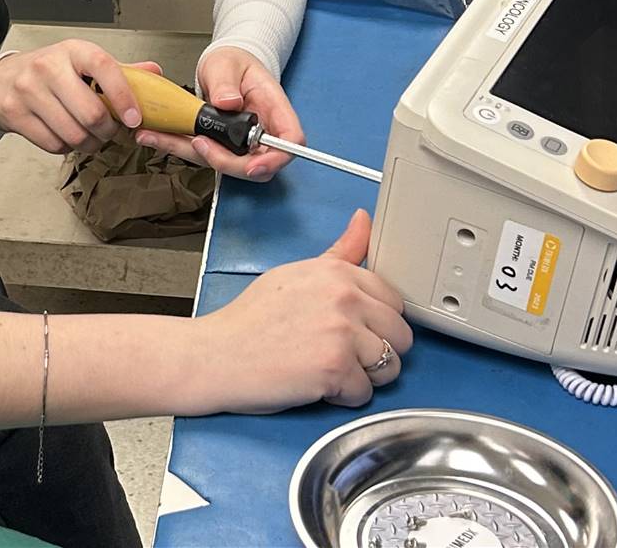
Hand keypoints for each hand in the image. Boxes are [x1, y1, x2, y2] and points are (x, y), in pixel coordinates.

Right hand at [0, 41, 152, 154]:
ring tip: (90, 137)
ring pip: (73, 134)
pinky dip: (66, 147)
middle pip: (91, 113)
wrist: (1, 81)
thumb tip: (154, 72)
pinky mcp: (15, 114)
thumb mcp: (82, 62)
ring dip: (89, 143)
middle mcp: (48, 67)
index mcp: (72, 51)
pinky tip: (66, 135)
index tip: (134, 118)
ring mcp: (28, 91)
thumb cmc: (48, 72)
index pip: (103, 66)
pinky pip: (53, 144)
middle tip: (110, 131)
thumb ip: (119, 71)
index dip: (123, 95)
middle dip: (107, 131)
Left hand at [133, 46, 303, 179]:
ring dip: (189, 154)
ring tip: (157, 137)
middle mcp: (261, 131)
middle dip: (224, 162)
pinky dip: (176, 147)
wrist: (223, 67)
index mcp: (274, 107)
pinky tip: (154, 136)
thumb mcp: (226, 63)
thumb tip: (228, 102)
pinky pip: (201, 155)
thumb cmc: (234, 62)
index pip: (290, 141)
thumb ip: (226, 82)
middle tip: (197, 144)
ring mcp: (241, 143)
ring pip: (223, 164)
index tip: (253, 166)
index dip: (274, 159)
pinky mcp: (219, 146)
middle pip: (257, 164)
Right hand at [198, 209, 411, 412]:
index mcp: (336, 272)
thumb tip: (364, 220)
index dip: (376, 321)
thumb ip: (339, 253)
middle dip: (377, 351)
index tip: (355, 329)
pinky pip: (365, 392)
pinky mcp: (335, 368)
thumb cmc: (250, 320)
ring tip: (330, 369)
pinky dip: (344, 397)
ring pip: (391, 366)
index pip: (393, 299)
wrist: (216, 355)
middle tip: (341, 353)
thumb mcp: (296, 274)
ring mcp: (342, 333)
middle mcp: (343, 297)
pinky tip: (318, 384)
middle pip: (400, 334)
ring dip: (365, 376)